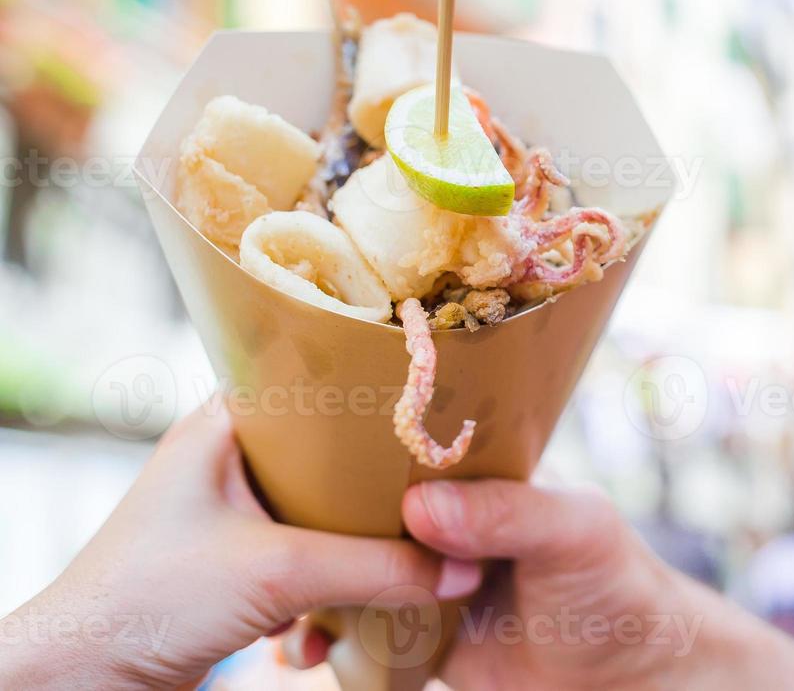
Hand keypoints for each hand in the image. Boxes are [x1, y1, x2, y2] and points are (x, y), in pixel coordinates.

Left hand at [0, 403, 482, 689]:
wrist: (81, 683)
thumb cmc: (146, 601)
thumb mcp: (280, 574)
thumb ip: (379, 569)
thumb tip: (464, 569)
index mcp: (223, 423)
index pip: (317, 381)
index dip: (377, 391)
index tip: (436, 402)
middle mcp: (227, 458)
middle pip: (332, 452)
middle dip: (383, 477)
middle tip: (440, 476)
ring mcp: (230, 515)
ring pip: (325, 508)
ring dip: (361, 535)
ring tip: (411, 540)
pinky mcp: (234, 567)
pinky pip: (309, 555)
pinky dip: (335, 577)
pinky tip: (358, 597)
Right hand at [287, 478, 793, 688]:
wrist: (628, 672)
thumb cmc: (615, 581)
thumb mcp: (573, 533)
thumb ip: (507, 515)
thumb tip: (419, 504)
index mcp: (478, 476)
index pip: (407, 443)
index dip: (354, 440)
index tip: (292, 438)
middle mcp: (445, 520)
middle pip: (362, 507)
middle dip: (308, 517)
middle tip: (254, 525)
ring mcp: (427, 578)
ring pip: (351, 570)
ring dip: (308, 583)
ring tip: (270, 601)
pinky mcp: (420, 634)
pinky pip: (362, 629)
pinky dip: (328, 636)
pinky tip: (300, 648)